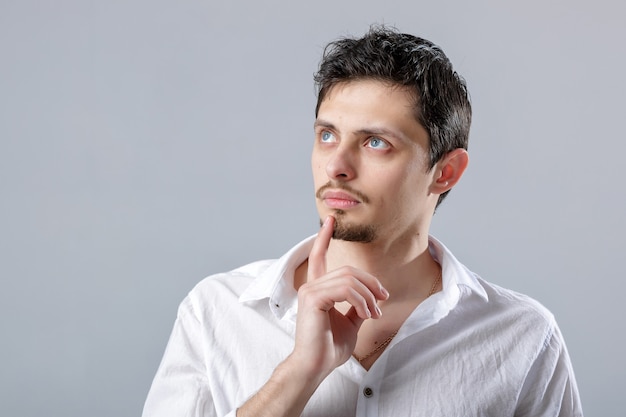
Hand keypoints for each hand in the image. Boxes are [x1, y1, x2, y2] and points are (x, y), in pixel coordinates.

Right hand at [291, 216, 388, 377]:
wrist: (316, 366)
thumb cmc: (329, 347)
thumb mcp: (350, 323)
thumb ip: (357, 306)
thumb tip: (371, 298)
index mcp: (317, 288)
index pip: (318, 256)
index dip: (324, 238)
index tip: (330, 220)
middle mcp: (311, 286)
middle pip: (347, 270)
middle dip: (371, 282)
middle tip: (383, 300)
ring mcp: (310, 291)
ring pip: (349, 279)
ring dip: (368, 296)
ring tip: (374, 313)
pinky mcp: (312, 298)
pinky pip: (345, 290)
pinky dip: (362, 301)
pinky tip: (367, 314)